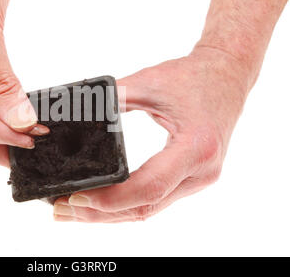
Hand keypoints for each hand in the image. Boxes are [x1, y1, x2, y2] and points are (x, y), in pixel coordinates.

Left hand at [54, 48, 248, 221]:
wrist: (227, 74)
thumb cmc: (193, 75)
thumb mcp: (149, 83)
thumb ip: (111, 100)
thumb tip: (73, 115)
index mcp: (196, 148)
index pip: (148, 187)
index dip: (110, 199)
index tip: (76, 198)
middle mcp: (202, 172)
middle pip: (145, 207)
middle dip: (100, 214)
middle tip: (62, 210)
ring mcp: (199, 179)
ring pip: (149, 209)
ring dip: (110, 215)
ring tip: (73, 212)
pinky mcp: (193, 179)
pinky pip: (155, 200)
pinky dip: (126, 205)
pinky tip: (101, 204)